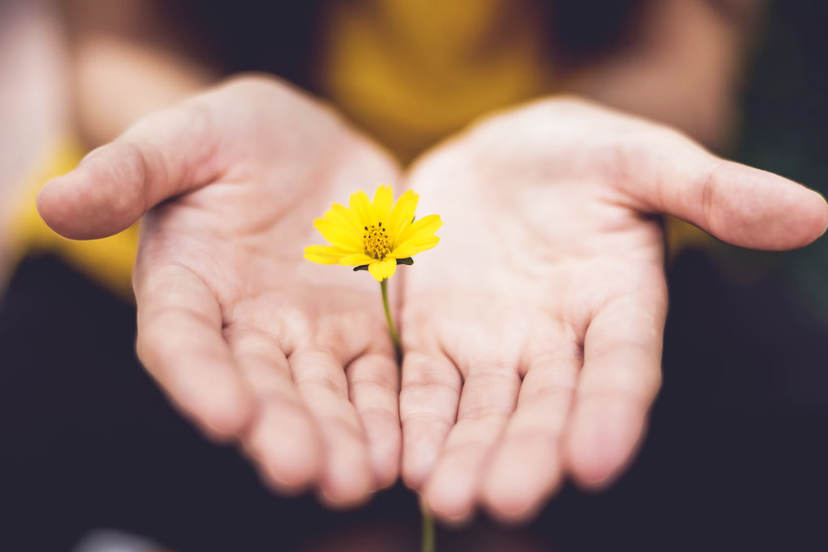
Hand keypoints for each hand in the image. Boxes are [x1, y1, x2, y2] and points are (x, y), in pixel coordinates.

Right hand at [38, 76, 402, 506]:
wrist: (310, 144)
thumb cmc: (235, 136)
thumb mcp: (186, 137)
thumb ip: (131, 170)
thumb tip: (55, 201)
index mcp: (187, 286)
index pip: (183, 341)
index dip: (200, 379)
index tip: (226, 415)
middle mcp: (244, 326)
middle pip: (258, 386)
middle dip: (279, 429)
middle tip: (303, 471)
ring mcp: (308, 334)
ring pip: (321, 395)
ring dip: (338, 439)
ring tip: (356, 479)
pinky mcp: (362, 330)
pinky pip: (376, 378)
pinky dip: (386, 414)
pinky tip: (400, 451)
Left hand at [398, 97, 827, 521]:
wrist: (498, 156)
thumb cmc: (580, 155)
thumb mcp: (640, 158)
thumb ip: (711, 190)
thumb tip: (814, 214)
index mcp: (618, 303)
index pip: (622, 366)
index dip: (613, 412)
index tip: (596, 461)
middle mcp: (557, 341)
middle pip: (545, 406)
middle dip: (527, 453)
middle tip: (505, 501)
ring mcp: (493, 345)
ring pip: (482, 410)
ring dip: (466, 454)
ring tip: (449, 498)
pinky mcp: (435, 336)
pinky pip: (424, 386)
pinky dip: (416, 421)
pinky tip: (404, 460)